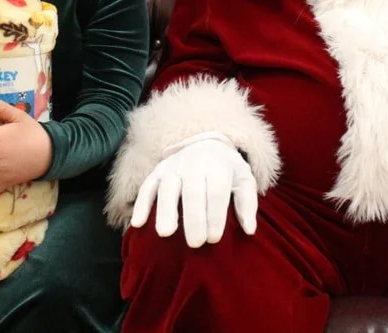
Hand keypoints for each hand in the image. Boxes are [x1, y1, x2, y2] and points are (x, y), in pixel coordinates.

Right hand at [130, 132, 257, 248]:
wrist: (206, 143)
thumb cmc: (227, 169)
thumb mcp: (243, 179)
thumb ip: (247, 203)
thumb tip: (250, 229)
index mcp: (218, 165)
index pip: (217, 192)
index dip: (215, 215)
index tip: (214, 239)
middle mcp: (194, 163)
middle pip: (193, 192)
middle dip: (194, 218)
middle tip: (195, 244)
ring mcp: (173, 166)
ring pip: (167, 188)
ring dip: (166, 211)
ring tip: (165, 234)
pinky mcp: (157, 171)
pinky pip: (147, 187)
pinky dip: (141, 204)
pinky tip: (137, 223)